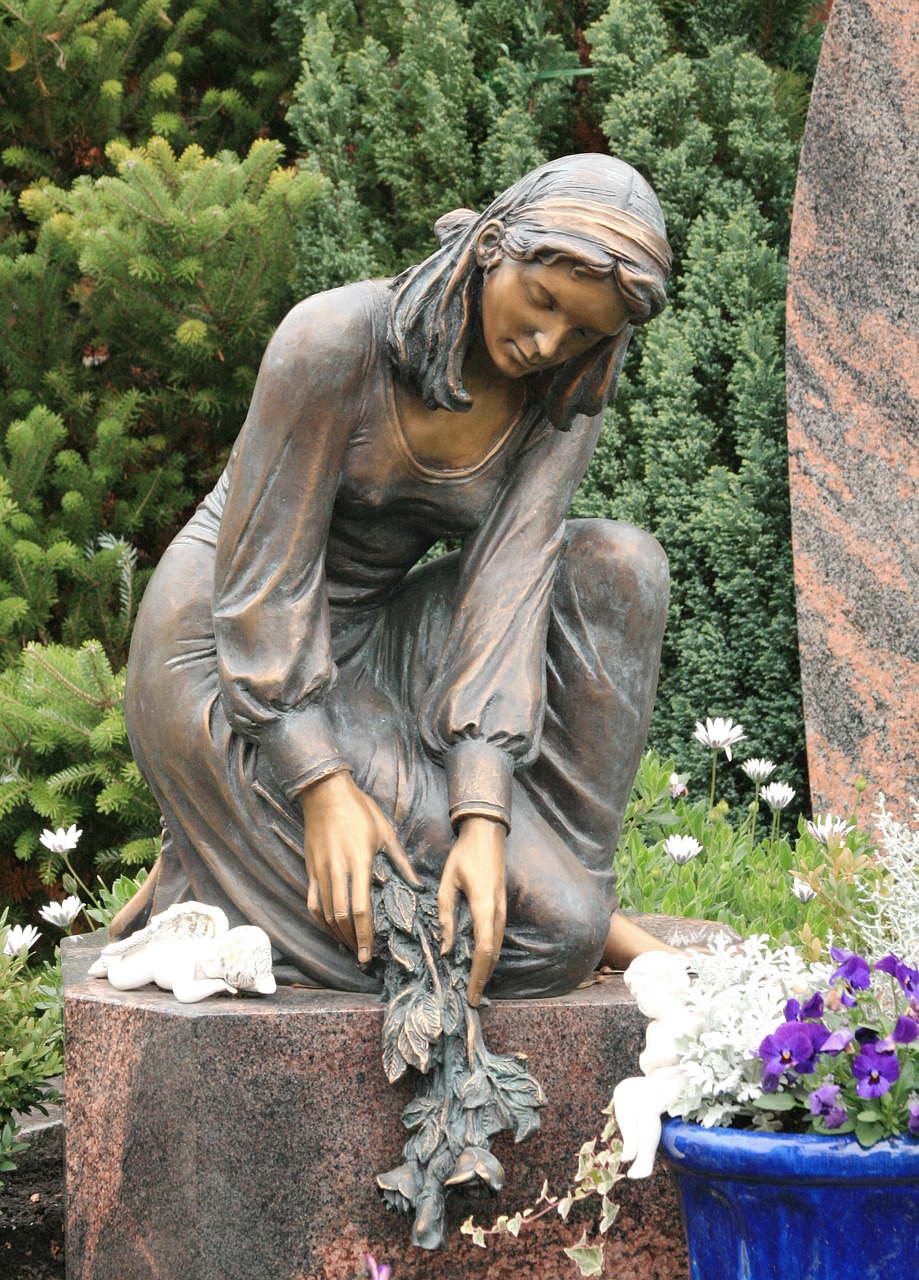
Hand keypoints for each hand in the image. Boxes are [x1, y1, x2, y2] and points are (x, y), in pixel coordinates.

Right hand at [300, 772, 419, 963]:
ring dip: (337, 933)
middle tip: (363, 957)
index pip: (361, 908)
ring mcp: (320, 870)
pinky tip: (330, 929)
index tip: (370, 953)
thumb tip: (418, 885)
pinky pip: (312, 901)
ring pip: (326, 912)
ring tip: (350, 947)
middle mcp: (337, 870)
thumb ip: (401, 861)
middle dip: (352, 940)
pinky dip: (320, 919)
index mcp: (359, 862)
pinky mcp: (310, 869)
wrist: (325, 793)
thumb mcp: (386, 832)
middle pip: (342, 916)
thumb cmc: (360, 810)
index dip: (365, 934)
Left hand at [438, 816, 506, 1006]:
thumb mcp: (447, 883)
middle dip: (483, 978)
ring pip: (497, 946)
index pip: (484, 950)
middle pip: (493, 954)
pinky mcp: (502, 906)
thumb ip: (446, 916)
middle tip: (471, 998)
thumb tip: (445, 949)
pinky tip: (479, 961)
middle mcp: (498, 912)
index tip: (472, 995)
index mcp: (483, 907)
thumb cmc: (463, 856)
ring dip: (487, 967)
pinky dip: (489, 954)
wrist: (487, 834)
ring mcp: (503, 909)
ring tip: (473, 985)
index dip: (478, 976)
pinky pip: (497, 936)